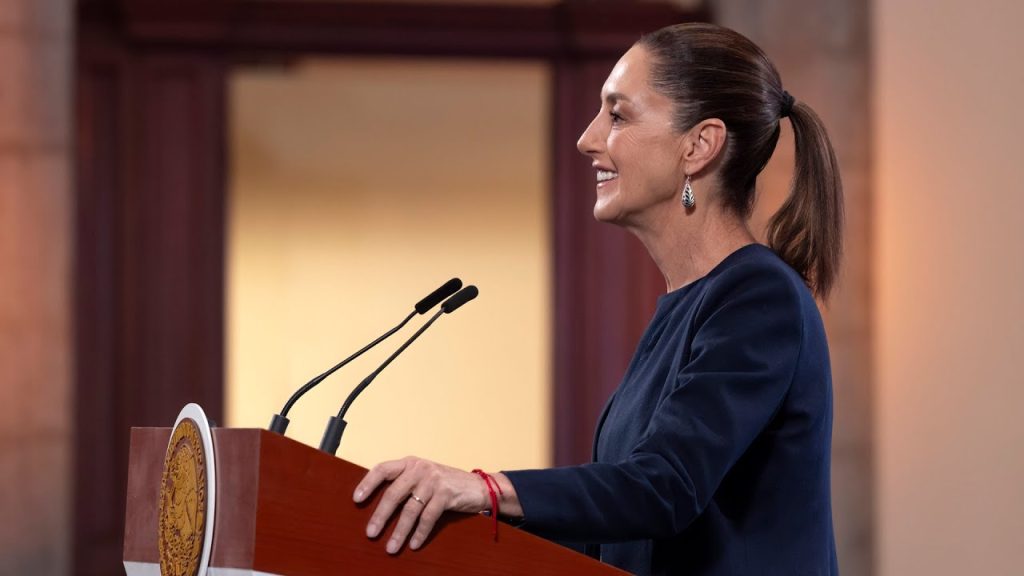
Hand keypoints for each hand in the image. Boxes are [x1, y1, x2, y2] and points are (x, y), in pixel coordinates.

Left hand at [353, 456, 488, 553]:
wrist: (477, 486)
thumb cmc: (445, 484)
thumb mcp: (423, 476)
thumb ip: (404, 483)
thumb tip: (379, 506)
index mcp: (410, 463)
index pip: (382, 469)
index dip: (368, 483)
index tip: (356, 499)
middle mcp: (420, 469)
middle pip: (394, 493)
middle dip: (381, 516)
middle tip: (371, 533)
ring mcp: (433, 480)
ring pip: (410, 509)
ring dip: (399, 531)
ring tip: (391, 547)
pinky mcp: (446, 494)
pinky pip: (428, 517)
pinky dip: (420, 533)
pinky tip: (413, 544)